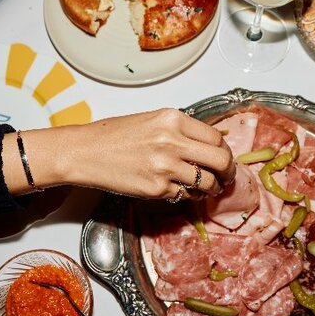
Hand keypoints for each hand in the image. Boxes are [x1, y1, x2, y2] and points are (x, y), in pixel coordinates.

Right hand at [9, 108, 235, 200]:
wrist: (85, 152)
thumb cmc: (114, 136)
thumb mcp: (152, 121)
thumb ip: (181, 131)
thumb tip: (210, 145)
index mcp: (173, 119)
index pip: (217, 138)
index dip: (225, 152)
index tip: (224, 159)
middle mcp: (172, 141)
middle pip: (222, 160)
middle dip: (229, 172)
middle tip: (227, 178)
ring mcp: (165, 167)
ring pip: (208, 183)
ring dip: (211, 189)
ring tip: (206, 189)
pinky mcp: (156, 188)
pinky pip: (185, 196)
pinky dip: (187, 195)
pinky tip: (179, 190)